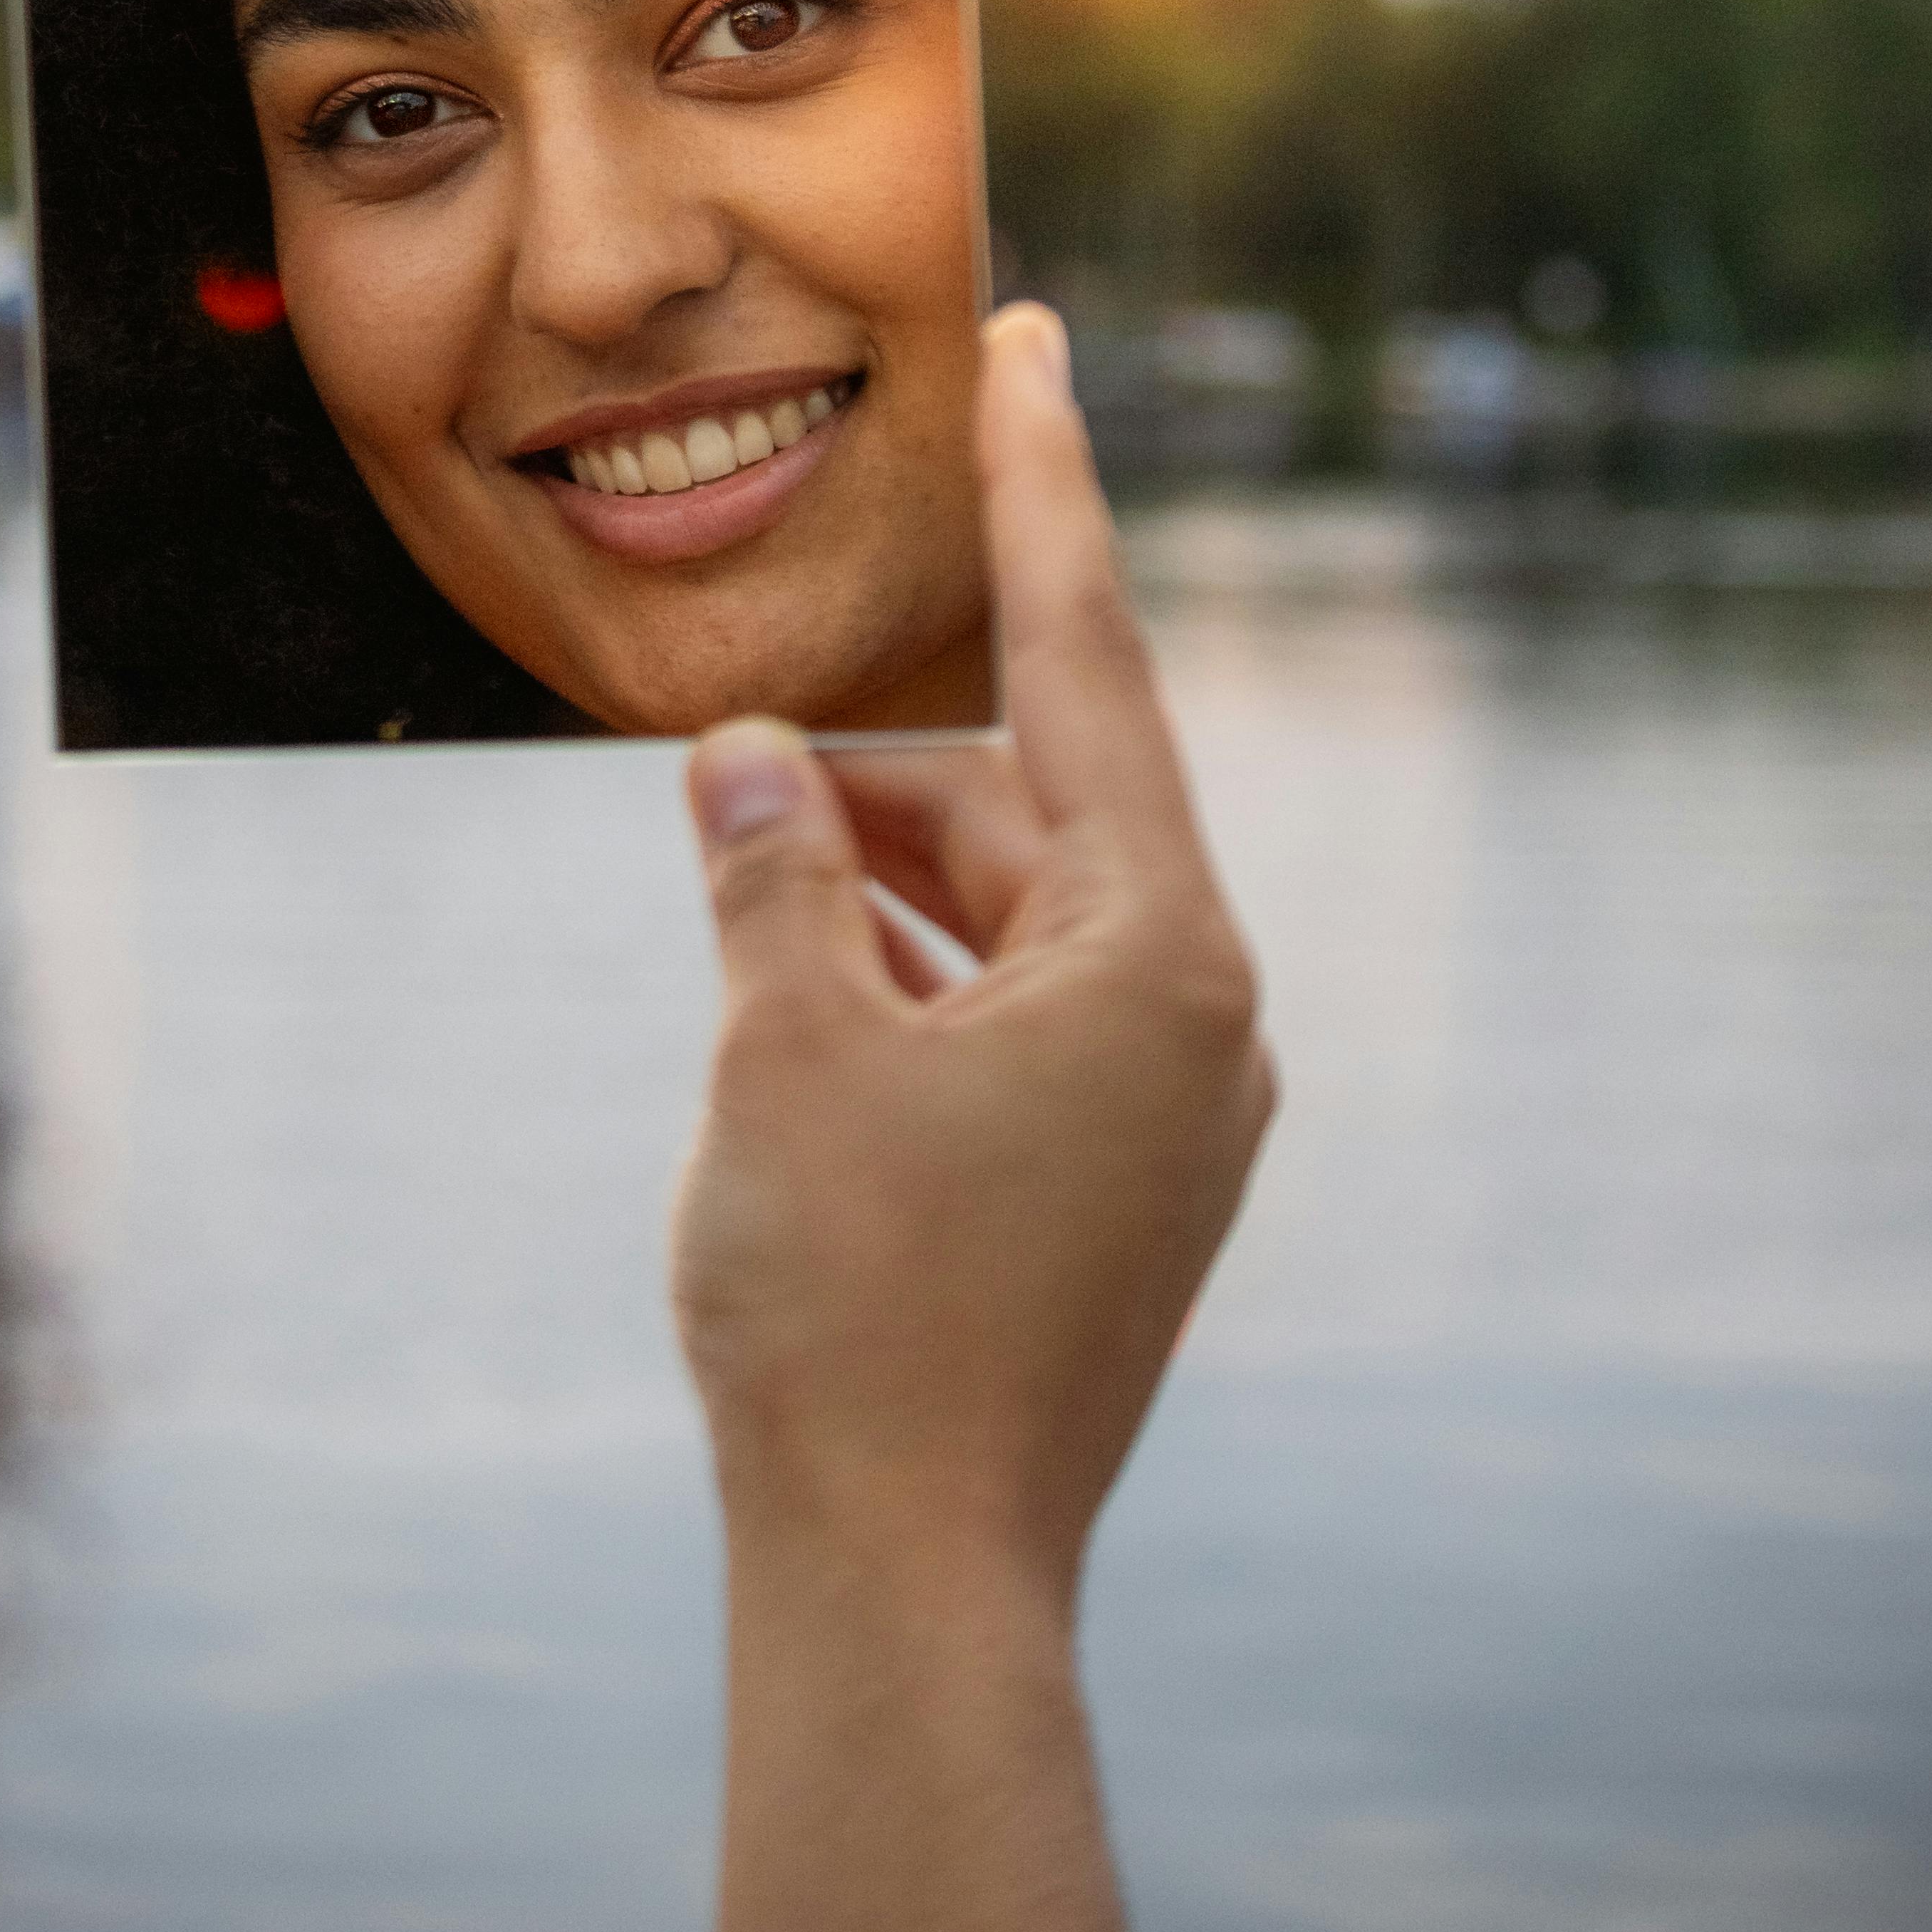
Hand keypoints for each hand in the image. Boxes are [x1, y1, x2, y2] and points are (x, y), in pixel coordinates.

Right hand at [673, 303, 1272, 1931]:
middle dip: (872, 768)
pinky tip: (797, 984)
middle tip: (730, 753)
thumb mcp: (780, 1046)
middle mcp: (1202, 1015)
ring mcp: (1170, 1108)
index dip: (1046, 488)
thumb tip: (749, 750)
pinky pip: (1016, 1009)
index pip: (1087, 662)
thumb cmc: (850, 1312)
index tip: (1034, 345)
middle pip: (1031, 805)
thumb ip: (770, 865)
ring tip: (737, 878)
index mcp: (1164, 955)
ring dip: (875, 882)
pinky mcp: (1120, 1180)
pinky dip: (909, 973)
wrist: (909, 1586)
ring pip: (1014, 912)